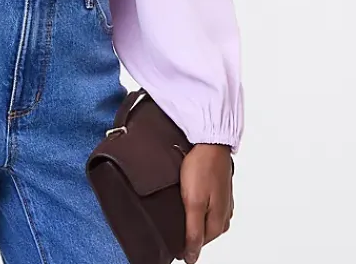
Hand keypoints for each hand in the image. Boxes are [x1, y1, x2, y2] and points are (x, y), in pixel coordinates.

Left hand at [179, 144, 233, 263]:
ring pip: (204, 219)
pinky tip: (188, 197)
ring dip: (191, 217)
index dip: (182, 244)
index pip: (199, 245)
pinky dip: (196, 205)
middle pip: (202, 233)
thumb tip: (192, 257)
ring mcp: (222, 202)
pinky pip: (206, 205)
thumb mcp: (194, 202)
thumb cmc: (202, 167)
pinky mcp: (218, 189)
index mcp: (219, 223)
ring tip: (177, 207)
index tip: (169, 238)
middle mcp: (224, 215)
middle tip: (171, 221)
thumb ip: (193, 231)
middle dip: (187, 231)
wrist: (210, 141)